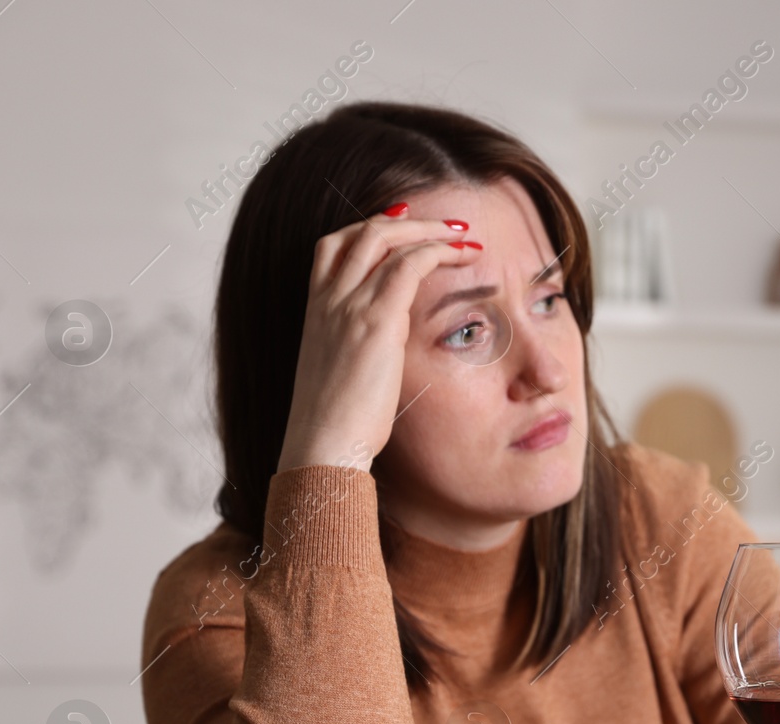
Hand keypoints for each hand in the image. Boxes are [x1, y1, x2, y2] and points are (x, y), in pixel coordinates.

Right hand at [276, 206, 480, 472]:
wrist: (323, 446)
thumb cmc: (335, 428)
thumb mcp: (340, 378)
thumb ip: (357, 354)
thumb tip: (380, 357)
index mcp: (315, 313)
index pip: (334, 247)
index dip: (368, 228)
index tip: (402, 225)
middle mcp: (327, 301)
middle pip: (361, 232)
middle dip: (406, 222)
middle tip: (444, 226)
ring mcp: (348, 306)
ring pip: (385, 238)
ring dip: (429, 230)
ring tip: (463, 235)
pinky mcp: (376, 321)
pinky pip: (409, 264)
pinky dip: (438, 250)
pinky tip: (464, 255)